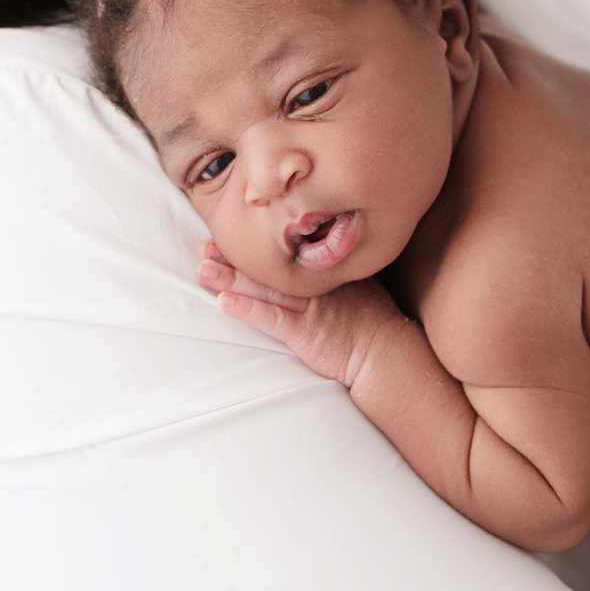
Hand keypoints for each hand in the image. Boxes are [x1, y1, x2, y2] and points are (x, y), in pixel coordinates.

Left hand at [197, 242, 406, 386]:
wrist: (386, 353)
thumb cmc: (372, 321)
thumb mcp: (355, 286)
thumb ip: (330, 272)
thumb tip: (311, 262)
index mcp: (320, 271)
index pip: (280, 254)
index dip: (250, 248)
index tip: (226, 237)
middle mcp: (311, 284)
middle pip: (265, 268)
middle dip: (232, 258)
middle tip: (204, 247)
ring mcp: (308, 308)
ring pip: (262, 288)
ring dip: (230, 279)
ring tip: (202, 269)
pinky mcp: (304, 333)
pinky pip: (272, 319)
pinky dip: (247, 309)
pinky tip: (224, 303)